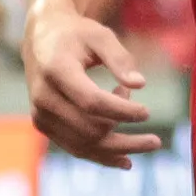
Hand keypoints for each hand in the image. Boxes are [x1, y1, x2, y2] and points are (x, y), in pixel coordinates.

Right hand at [27, 13, 162, 167]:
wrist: (42, 40)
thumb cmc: (77, 35)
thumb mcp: (100, 35)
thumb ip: (120, 58)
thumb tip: (140, 84)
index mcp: (56, 70)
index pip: (91, 101)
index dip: (121, 111)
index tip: (147, 112)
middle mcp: (43, 96)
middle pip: (89, 129)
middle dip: (125, 135)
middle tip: (154, 132)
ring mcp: (41, 114)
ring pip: (83, 144)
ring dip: (118, 147)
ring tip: (148, 142)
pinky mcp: (43, 125)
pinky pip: (75, 148)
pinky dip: (102, 156)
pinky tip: (126, 160)